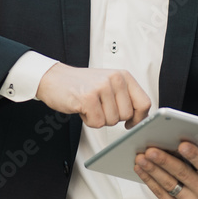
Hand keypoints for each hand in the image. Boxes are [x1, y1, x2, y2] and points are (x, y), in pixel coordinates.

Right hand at [35, 63, 150, 128]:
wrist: (53, 78)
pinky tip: (82, 108)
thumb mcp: (108, 84)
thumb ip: (126, 97)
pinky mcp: (88, 98)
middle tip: (99, 107)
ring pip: (112, 121)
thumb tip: (141, 118)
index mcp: (123, 76)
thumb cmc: (81, 84)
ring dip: (99, 119)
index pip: (144, 103)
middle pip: (127, 115)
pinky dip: (89, 121)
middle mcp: (114, 79)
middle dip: (113, 117)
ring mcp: (101, 87)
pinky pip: (97, 123)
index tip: (131, 123)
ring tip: (90, 106)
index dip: (139, 118)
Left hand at [133, 142, 197, 198]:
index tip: (181, 144)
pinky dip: (149, 181)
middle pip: (183, 174)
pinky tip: (140, 169)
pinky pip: (161, 195)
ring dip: (152, 170)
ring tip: (140, 157)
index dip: (194, 155)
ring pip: (169, 185)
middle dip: (165, 161)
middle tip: (150, 149)